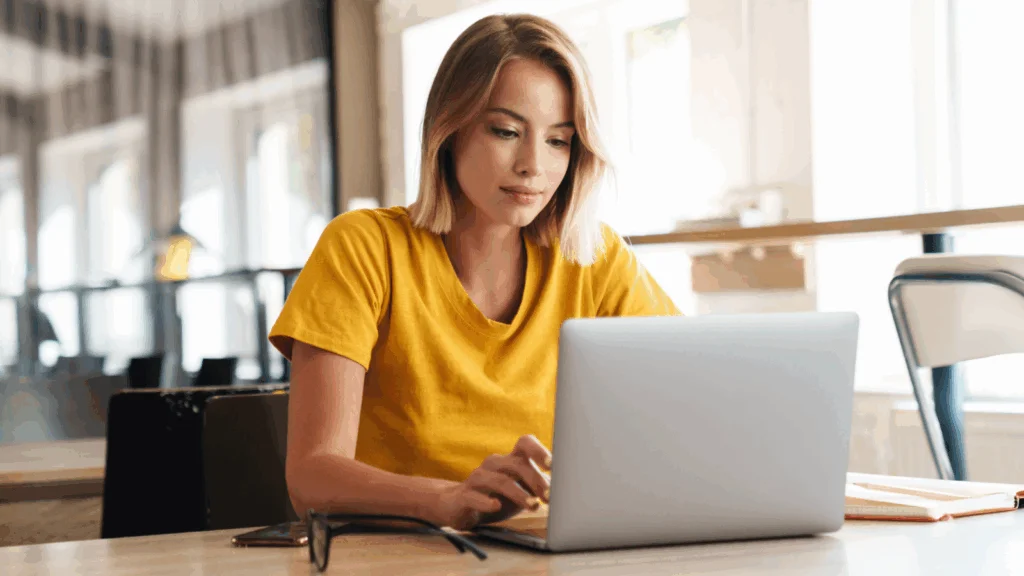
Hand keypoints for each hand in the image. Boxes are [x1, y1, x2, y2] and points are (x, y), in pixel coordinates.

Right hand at [433, 435, 551, 529]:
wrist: (459, 505)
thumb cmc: (498, 497)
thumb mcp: (522, 491)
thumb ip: (540, 487)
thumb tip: (568, 491)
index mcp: (510, 460)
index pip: (525, 443)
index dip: (539, 451)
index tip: (553, 465)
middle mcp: (494, 464)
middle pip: (517, 464)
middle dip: (535, 480)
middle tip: (549, 496)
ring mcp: (478, 478)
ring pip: (499, 480)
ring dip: (519, 494)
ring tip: (533, 506)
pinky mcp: (464, 495)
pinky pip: (474, 495)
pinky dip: (486, 501)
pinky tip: (496, 506)